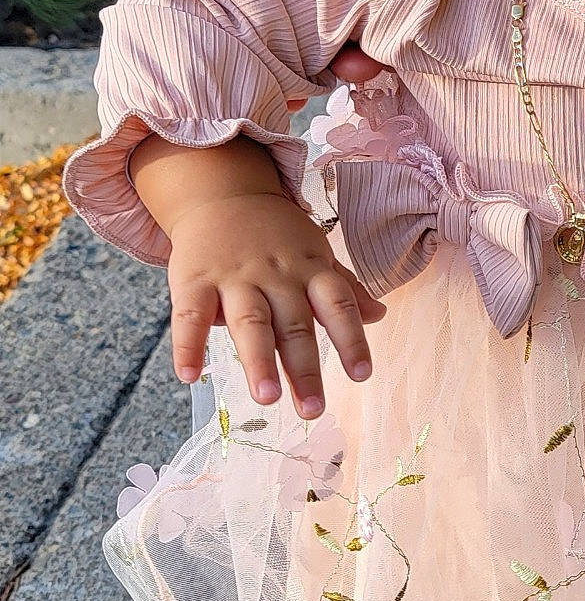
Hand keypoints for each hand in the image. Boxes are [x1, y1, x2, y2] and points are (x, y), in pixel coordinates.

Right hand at [166, 192, 386, 417]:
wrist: (222, 191)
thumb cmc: (275, 234)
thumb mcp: (314, 253)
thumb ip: (344, 288)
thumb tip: (380, 315)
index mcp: (310, 270)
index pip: (338, 305)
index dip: (352, 338)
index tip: (362, 374)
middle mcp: (276, 276)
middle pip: (294, 325)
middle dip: (305, 368)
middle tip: (313, 409)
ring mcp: (234, 277)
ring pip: (249, 322)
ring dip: (258, 361)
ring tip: (267, 398)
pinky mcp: (194, 279)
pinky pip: (190, 314)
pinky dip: (188, 345)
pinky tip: (190, 376)